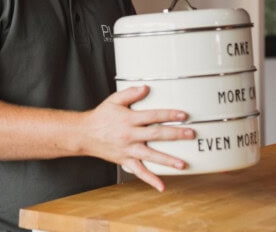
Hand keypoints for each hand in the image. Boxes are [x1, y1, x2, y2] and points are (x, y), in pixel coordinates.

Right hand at [80, 85, 194, 191]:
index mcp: (128, 119)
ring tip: (183, 164)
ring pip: (150, 155)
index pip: (153, 116)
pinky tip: (162, 186)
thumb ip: (130, 93)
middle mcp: (129, 135)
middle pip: (156, 134)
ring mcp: (128, 150)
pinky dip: (151, 179)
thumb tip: (146, 88)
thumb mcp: (114, 100)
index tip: (184, 115)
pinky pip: (139, 172)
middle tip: (191, 134)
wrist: (84, 135)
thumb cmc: (101, 116)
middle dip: (175, 134)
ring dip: (167, 160)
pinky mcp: (125, 161)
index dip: (169, 114)